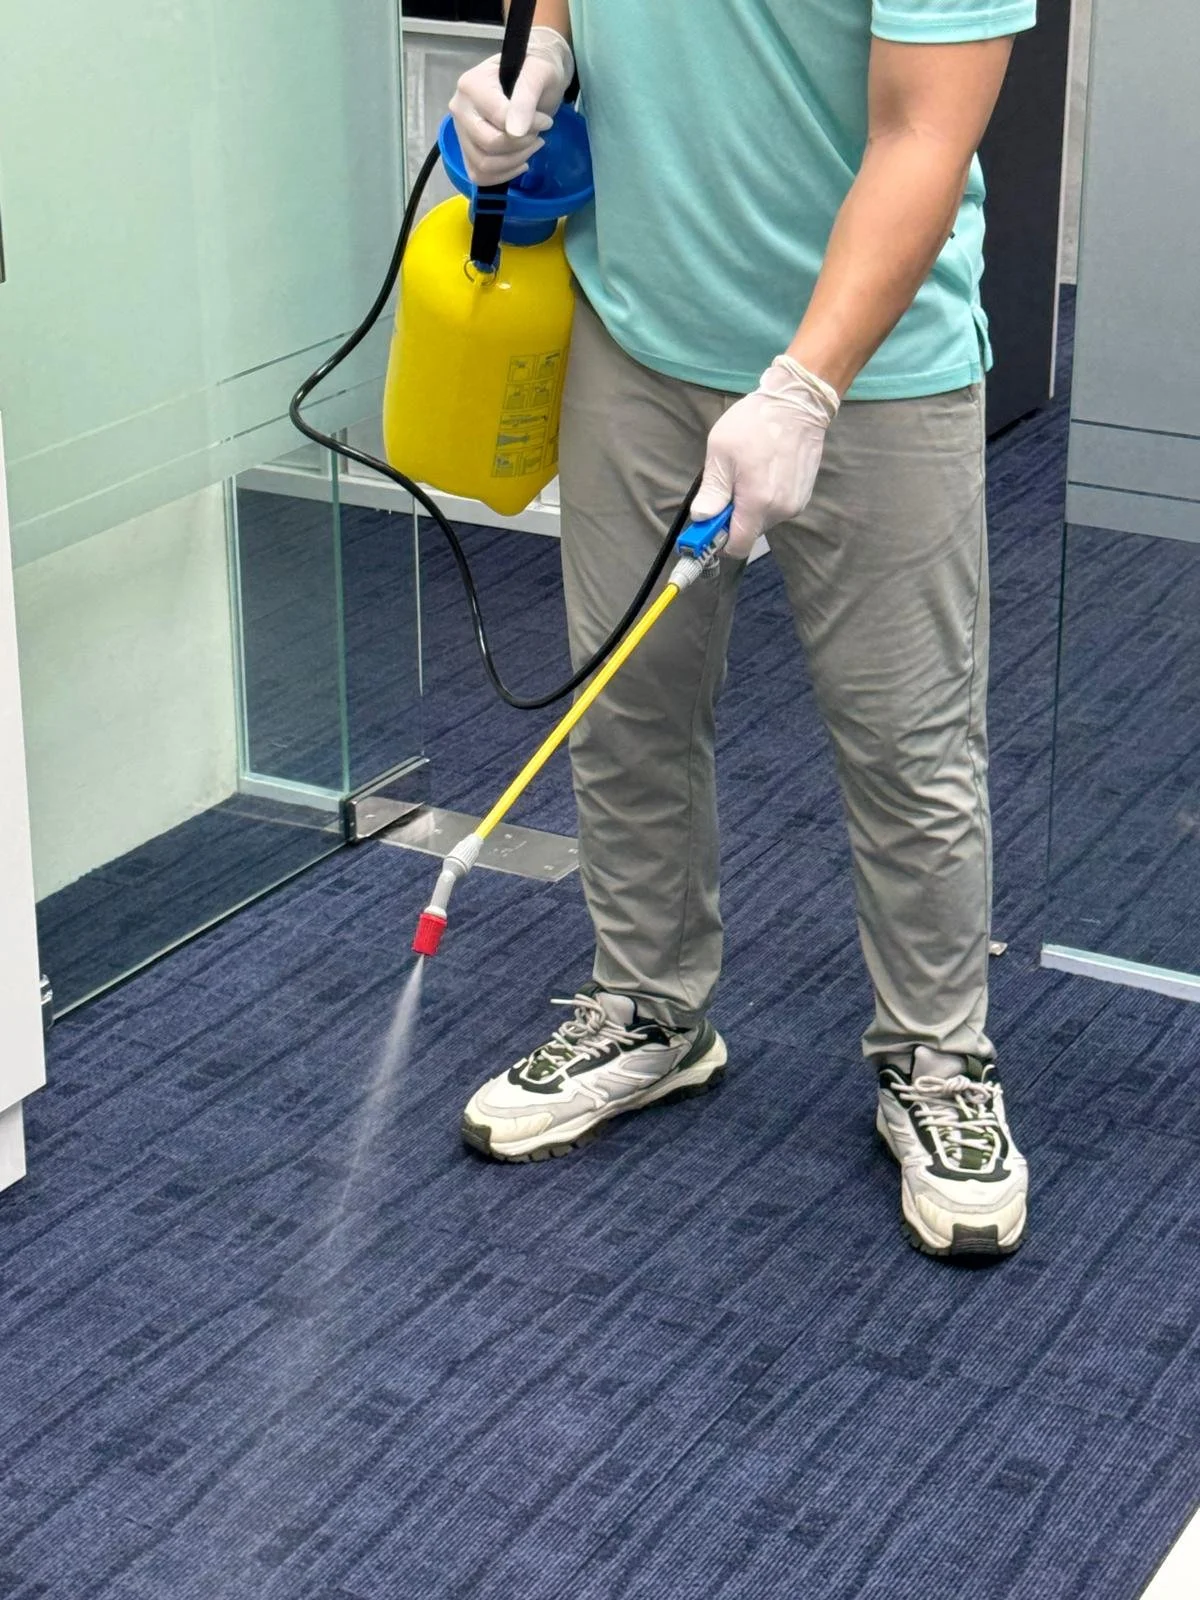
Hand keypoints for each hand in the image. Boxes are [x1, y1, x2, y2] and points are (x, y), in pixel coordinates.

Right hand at [449, 27, 574, 186]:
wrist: (534, 76)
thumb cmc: (537, 70)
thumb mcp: (539, 73)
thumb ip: (526, 97)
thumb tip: (514, 131)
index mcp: (471, 85)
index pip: (499, 120)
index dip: (528, 126)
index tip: (546, 121)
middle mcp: (460, 108)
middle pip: (488, 144)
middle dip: (520, 145)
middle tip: (537, 134)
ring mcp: (461, 131)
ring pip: (483, 164)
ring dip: (514, 161)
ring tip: (530, 145)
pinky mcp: (466, 150)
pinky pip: (479, 175)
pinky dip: (502, 175)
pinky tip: (519, 162)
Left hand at [691, 357, 840, 559]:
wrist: (797, 403)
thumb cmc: (754, 423)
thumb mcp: (721, 453)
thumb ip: (712, 491)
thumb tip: (702, 517)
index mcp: (758, 503)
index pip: (737, 546)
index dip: (720, 541)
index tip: (710, 526)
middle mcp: (781, 510)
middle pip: (750, 533)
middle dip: (735, 518)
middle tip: (729, 487)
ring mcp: (796, 504)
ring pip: (763, 520)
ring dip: (752, 506)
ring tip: (750, 473)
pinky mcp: (804, 496)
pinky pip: (778, 508)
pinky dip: (767, 498)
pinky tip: (766, 472)